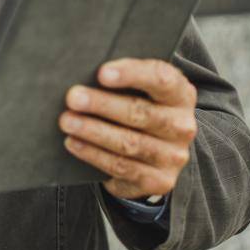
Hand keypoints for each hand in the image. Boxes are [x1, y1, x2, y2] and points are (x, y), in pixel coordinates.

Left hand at [59, 58, 198, 199]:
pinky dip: (93, 154)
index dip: (132, 74)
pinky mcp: (159, 181)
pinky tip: (73, 142)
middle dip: (103, 104)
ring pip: (129, 143)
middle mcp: (182, 126)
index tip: (102, 73)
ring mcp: (173, 156)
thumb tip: (80, 69)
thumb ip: (121, 78)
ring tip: (66, 121)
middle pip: (141, 113)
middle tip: (72, 98)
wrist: (155, 154)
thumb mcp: (139, 90)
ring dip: (93, 131)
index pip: (161, 79)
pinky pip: (122, 167)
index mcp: (180, 95)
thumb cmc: (138, 108)